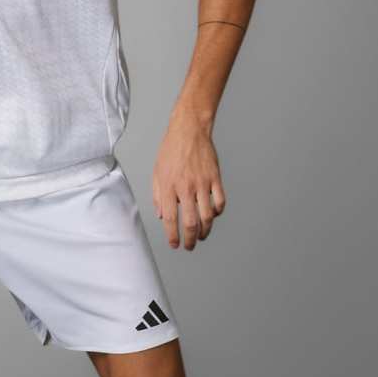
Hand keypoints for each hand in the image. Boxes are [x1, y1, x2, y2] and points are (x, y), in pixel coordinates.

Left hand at [153, 114, 225, 249]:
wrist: (189, 130)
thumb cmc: (171, 150)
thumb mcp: (157, 172)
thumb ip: (157, 195)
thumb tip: (162, 215)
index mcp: (168, 187)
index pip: (170, 219)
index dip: (173, 235)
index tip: (175, 244)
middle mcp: (185, 187)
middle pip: (191, 222)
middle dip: (190, 239)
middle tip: (190, 246)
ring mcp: (202, 183)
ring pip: (207, 216)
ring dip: (205, 231)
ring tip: (202, 235)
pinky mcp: (215, 178)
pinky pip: (220, 202)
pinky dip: (218, 213)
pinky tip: (213, 215)